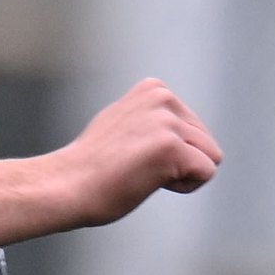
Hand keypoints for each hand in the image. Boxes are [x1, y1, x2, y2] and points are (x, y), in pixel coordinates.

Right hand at [53, 79, 219, 227]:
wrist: (65, 186)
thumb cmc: (90, 167)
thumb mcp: (123, 124)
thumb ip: (151, 118)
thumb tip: (170, 123)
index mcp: (154, 88)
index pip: (194, 128)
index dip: (170, 151)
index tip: (131, 154)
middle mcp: (163, 98)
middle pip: (206, 142)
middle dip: (180, 162)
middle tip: (135, 166)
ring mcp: (166, 121)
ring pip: (209, 157)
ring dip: (180, 174)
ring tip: (140, 172)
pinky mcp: (171, 146)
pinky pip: (206, 173)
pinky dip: (184, 186)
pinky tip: (148, 181)